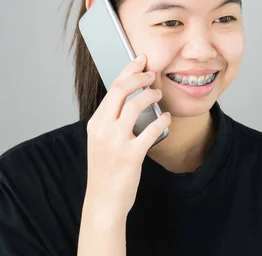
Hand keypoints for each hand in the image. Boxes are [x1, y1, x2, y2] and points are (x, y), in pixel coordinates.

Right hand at [82, 54, 170, 223]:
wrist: (103, 201)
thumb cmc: (106, 170)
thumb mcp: (101, 141)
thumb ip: (112, 121)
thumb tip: (131, 98)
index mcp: (95, 123)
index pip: (111, 88)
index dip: (128, 71)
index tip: (139, 61)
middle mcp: (103, 129)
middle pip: (121, 90)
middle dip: (139, 76)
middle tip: (152, 73)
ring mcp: (115, 142)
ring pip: (135, 105)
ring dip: (151, 95)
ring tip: (158, 94)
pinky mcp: (130, 156)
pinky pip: (151, 130)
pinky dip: (162, 120)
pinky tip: (166, 118)